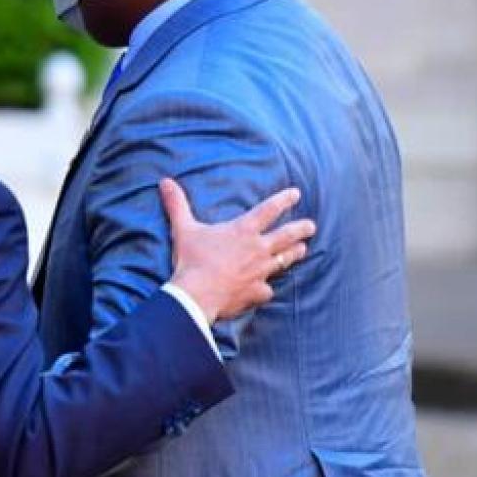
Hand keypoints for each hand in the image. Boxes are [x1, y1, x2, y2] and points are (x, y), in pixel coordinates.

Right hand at [161, 178, 314, 322]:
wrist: (197, 295)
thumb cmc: (192, 259)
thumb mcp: (183, 228)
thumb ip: (177, 204)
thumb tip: (165, 182)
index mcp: (243, 231)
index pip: (268, 210)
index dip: (283, 200)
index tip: (296, 193)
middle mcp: (257, 250)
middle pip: (286, 236)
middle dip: (301, 229)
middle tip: (311, 226)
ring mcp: (260, 272)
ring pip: (284, 261)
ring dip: (294, 254)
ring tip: (303, 250)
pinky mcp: (257, 292)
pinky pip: (266, 289)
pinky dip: (266, 288)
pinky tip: (266, 289)